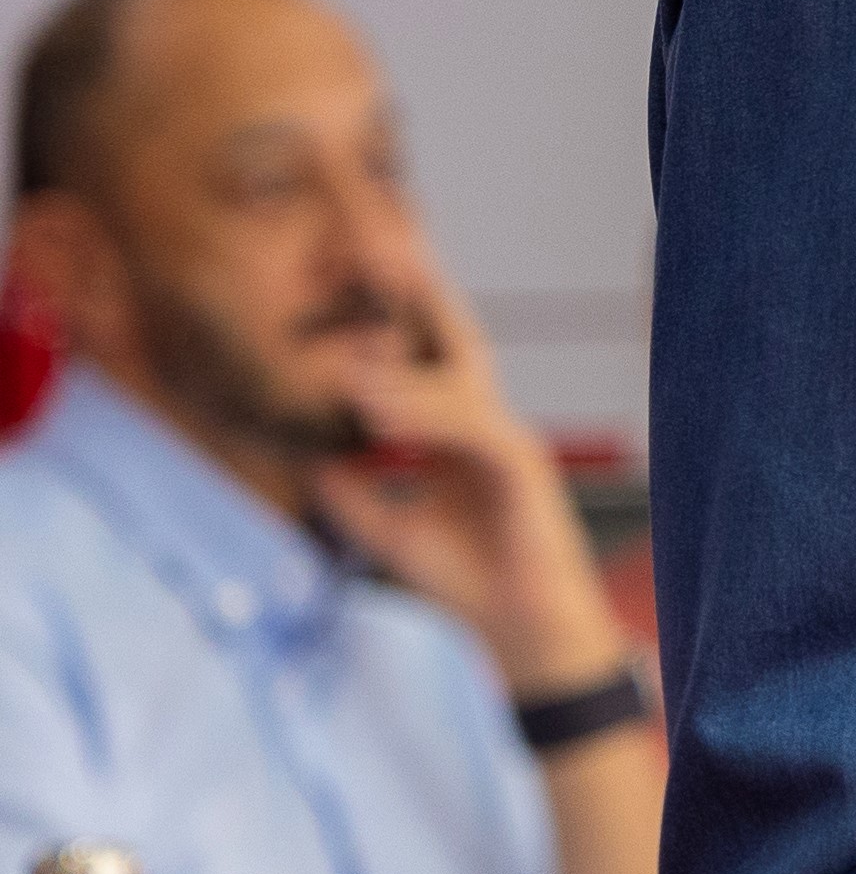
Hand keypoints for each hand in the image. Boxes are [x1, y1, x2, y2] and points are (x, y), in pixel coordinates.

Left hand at [308, 264, 631, 695]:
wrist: (527, 634)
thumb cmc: (472, 584)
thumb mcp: (391, 531)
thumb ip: (355, 493)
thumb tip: (310, 458)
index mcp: (460, 434)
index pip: (423, 358)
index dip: (392, 314)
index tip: (354, 264)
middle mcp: (487, 422)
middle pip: (451, 338)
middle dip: (418, 289)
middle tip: (377, 238)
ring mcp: (509, 439)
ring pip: (453, 380)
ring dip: (398, 365)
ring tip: (347, 356)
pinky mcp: (522, 467)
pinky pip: (468, 428)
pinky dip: (423, 414)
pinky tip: (376, 410)